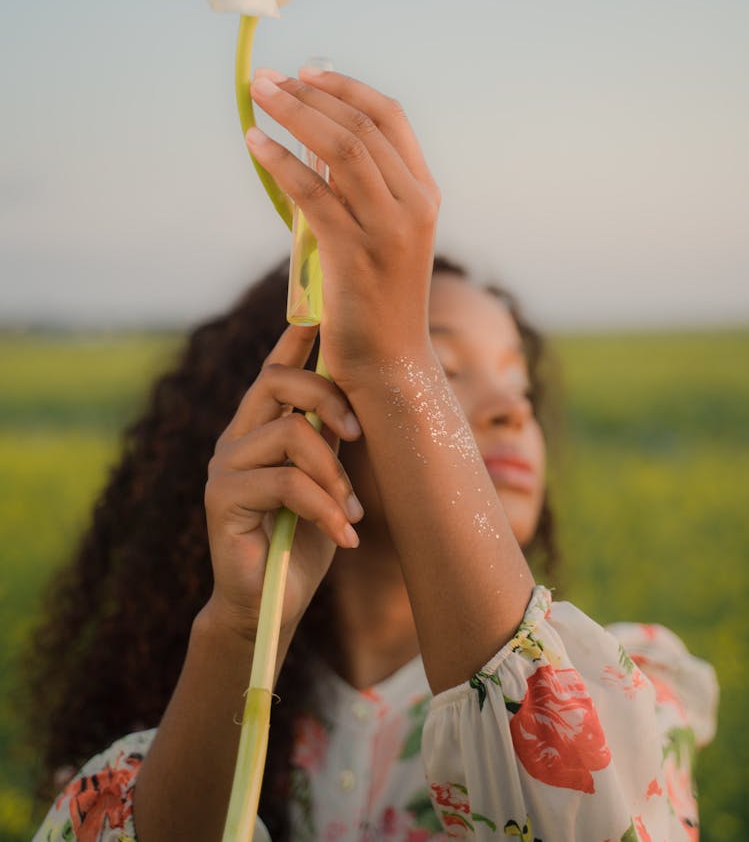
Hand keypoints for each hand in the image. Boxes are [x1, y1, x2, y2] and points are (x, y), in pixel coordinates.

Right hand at [203, 324, 363, 641]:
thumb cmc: (302, 541)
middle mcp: (236, 436)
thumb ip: (331, 440)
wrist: (269, 606)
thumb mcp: (327, 481)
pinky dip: (325, 508)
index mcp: (260, 427)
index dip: (294, 338)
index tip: (318, 309)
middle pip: (279, 381)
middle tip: (360, 435)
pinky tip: (343, 537)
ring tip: (351, 512)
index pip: (274, 369)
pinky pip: (286, 482)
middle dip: (329, 397)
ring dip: (334, 473)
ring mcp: (224, 464)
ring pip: (291, 433)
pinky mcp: (221, 496)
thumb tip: (360, 398)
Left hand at [246, 68, 440, 392]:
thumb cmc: (375, 299)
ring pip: (341, 149)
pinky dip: (281, 162)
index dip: (348, 88)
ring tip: (257, 95)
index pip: (390, 119)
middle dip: (309, 94)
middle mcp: (415, 204)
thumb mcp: (379, 235)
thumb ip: (359, 191)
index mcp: (424, 194)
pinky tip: (254, 144)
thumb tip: (310, 144)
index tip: (308, 72)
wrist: (388, 362)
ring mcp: (389, 229)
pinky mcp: (356, 253)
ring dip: (294, 114)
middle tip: (266, 78)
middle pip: (361, 127)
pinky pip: (313, 193)